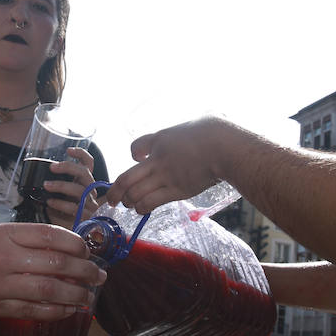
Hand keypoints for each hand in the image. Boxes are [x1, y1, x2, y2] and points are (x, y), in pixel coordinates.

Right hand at [0, 222, 103, 319]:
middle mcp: (5, 257)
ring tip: (89, 295)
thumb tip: (64, 250)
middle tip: (99, 275)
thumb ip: (25, 241)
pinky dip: (56, 311)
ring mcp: (0, 284)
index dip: (76, 243)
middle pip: (56, 263)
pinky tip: (69, 310)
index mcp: (5, 234)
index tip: (88, 250)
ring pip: (49, 290)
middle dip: (84, 271)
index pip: (51, 235)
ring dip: (75, 294)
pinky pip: (33, 310)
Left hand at [40, 146, 100, 225]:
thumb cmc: (64, 215)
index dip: (81, 154)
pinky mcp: (86, 218)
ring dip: (61, 185)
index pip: (89, 164)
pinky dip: (60, 204)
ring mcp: (90, 205)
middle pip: (85, 173)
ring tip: (46, 185)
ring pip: (80, 190)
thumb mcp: (59, 197)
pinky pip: (74, 208)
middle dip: (68, 167)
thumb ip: (54, 187)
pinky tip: (50, 203)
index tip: (68, 150)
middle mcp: (90, 192)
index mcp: (85, 183)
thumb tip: (37, 178)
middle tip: (52, 167)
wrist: (72, 238)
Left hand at [104, 117, 232, 213]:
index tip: (137, 159)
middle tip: (111, 199)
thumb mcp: (193, 125)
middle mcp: (157, 159)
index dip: (133, 154)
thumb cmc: (214, 132)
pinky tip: (142, 209)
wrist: (223, 146)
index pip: (135, 147)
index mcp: (160, 140)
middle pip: (126, 177)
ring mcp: (165, 176)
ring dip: (128, 201)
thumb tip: (194, 133)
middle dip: (115, 191)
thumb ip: (185, 135)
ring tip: (129, 204)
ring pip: (134, 193)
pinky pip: (150, 202)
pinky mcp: (176, 191)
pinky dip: (142, 208)